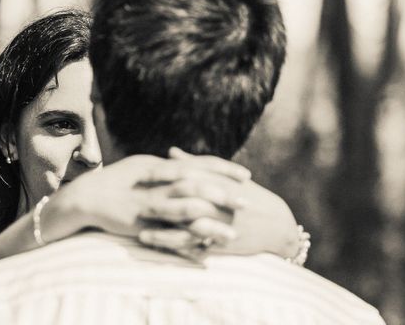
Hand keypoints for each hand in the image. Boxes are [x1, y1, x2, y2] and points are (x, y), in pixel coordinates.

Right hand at [60, 151, 249, 239]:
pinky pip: (169, 238)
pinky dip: (187, 247)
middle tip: (247, 203)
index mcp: (160, 166)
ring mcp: (149, 206)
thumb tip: (186, 160)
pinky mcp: (143, 226)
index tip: (247, 175)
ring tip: (233, 234)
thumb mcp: (143, 165)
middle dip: (224, 195)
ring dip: (211, 225)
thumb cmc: (117, 179)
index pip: (198, 164)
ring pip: (185, 214)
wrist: (88, 197)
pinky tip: (205, 255)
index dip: (224, 169)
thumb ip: (167, 165)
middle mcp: (157, 184)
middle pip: (196, 187)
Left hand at [137, 148, 299, 260]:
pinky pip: (195, 249)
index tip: (137, 177)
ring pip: (185, 232)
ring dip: (161, 235)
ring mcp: (219, 226)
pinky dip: (177, 251)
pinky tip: (161, 253)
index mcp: (216, 183)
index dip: (159, 178)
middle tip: (130, 206)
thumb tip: (170, 151)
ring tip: (140, 235)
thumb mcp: (223, 176)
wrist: (274, 223)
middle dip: (155, 205)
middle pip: (181, 204)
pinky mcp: (221, 245)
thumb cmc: (245, 193)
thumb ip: (195, 164)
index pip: (183, 177)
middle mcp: (216, 204)